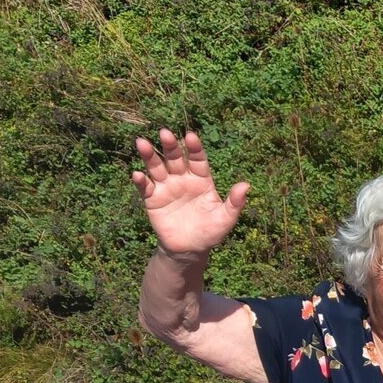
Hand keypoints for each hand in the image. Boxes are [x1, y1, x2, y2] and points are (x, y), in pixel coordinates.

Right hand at [130, 129, 248, 256]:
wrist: (190, 249)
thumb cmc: (210, 232)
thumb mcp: (225, 219)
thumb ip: (234, 203)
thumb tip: (245, 185)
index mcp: (201, 180)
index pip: (198, 160)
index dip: (194, 148)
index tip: (191, 136)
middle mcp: (182, 179)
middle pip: (175, 158)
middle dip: (170, 146)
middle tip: (165, 133)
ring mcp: (166, 188)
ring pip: (156, 167)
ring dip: (149, 156)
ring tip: (142, 143)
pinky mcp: (152, 199)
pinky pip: (145, 188)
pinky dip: (140, 181)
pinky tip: (137, 175)